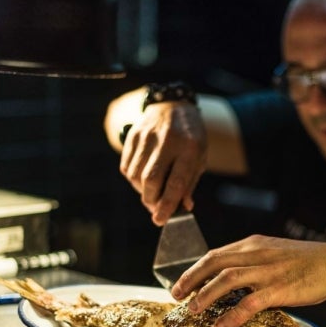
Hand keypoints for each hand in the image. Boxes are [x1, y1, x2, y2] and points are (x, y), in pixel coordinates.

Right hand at [119, 102, 206, 224]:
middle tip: (155, 208)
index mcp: (190, 147)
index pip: (176, 182)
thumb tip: (183, 207)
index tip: (160, 220)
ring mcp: (147, 136)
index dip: (167, 204)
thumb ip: (190, 183)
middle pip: (151, 180)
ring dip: (141, 191)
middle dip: (151, 200)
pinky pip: (126, 167)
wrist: (174, 106)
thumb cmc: (190, 137)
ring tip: (151, 192)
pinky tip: (142, 178)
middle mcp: (167, 140)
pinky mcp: (133, 135)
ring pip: (135, 176)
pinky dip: (133, 179)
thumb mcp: (199, 158)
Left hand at [170, 235, 325, 326]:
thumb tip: (232, 280)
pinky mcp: (280, 288)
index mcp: (254, 244)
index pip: (216, 254)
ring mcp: (268, 271)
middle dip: (191, 280)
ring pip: (226, 280)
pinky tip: (221, 325)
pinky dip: (232, 315)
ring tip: (193, 310)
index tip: (183, 283)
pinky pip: (249, 303)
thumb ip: (254, 262)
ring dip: (205, 296)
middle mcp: (257, 254)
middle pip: (214, 263)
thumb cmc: (309, 261)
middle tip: (177, 295)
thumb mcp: (276, 252)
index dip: (196, 269)